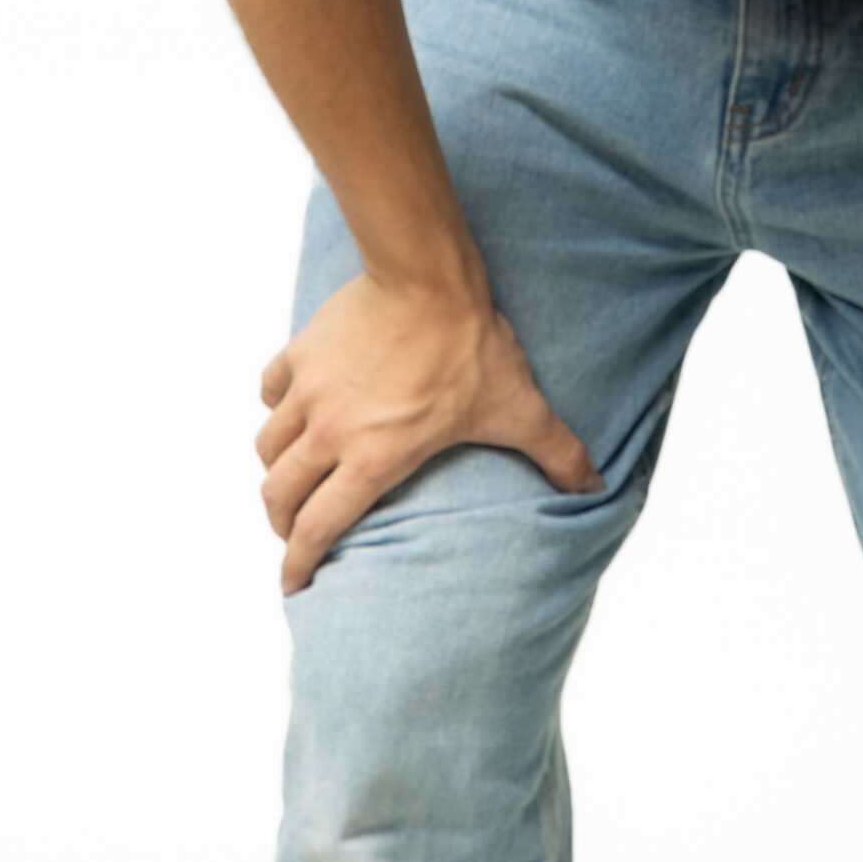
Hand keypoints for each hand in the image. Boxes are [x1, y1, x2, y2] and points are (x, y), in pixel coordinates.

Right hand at [255, 270, 604, 592]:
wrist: (430, 276)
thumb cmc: (471, 346)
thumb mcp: (518, 407)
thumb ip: (555, 452)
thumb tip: (594, 487)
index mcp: (372, 458)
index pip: (318, 529)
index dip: (298, 564)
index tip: (292, 585)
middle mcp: (330, 431)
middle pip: (279, 495)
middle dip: (281, 524)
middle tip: (293, 531)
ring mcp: (310, 390)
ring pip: (268, 447)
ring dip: (275, 469)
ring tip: (291, 477)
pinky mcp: (302, 352)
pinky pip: (271, 390)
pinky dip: (276, 407)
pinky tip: (292, 409)